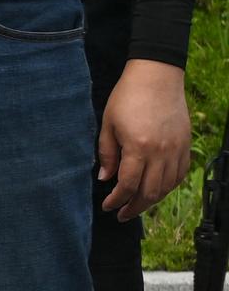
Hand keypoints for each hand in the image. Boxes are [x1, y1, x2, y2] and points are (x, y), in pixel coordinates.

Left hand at [100, 57, 191, 217]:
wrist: (157, 77)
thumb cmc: (127, 97)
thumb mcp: (108, 123)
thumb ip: (106, 153)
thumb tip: (105, 179)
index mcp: (138, 147)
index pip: (128, 185)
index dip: (117, 200)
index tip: (108, 206)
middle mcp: (160, 153)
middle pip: (150, 192)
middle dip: (134, 208)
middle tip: (122, 214)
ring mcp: (176, 150)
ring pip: (167, 187)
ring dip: (151, 200)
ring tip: (137, 205)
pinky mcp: (185, 146)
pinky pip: (179, 175)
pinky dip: (168, 187)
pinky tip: (156, 189)